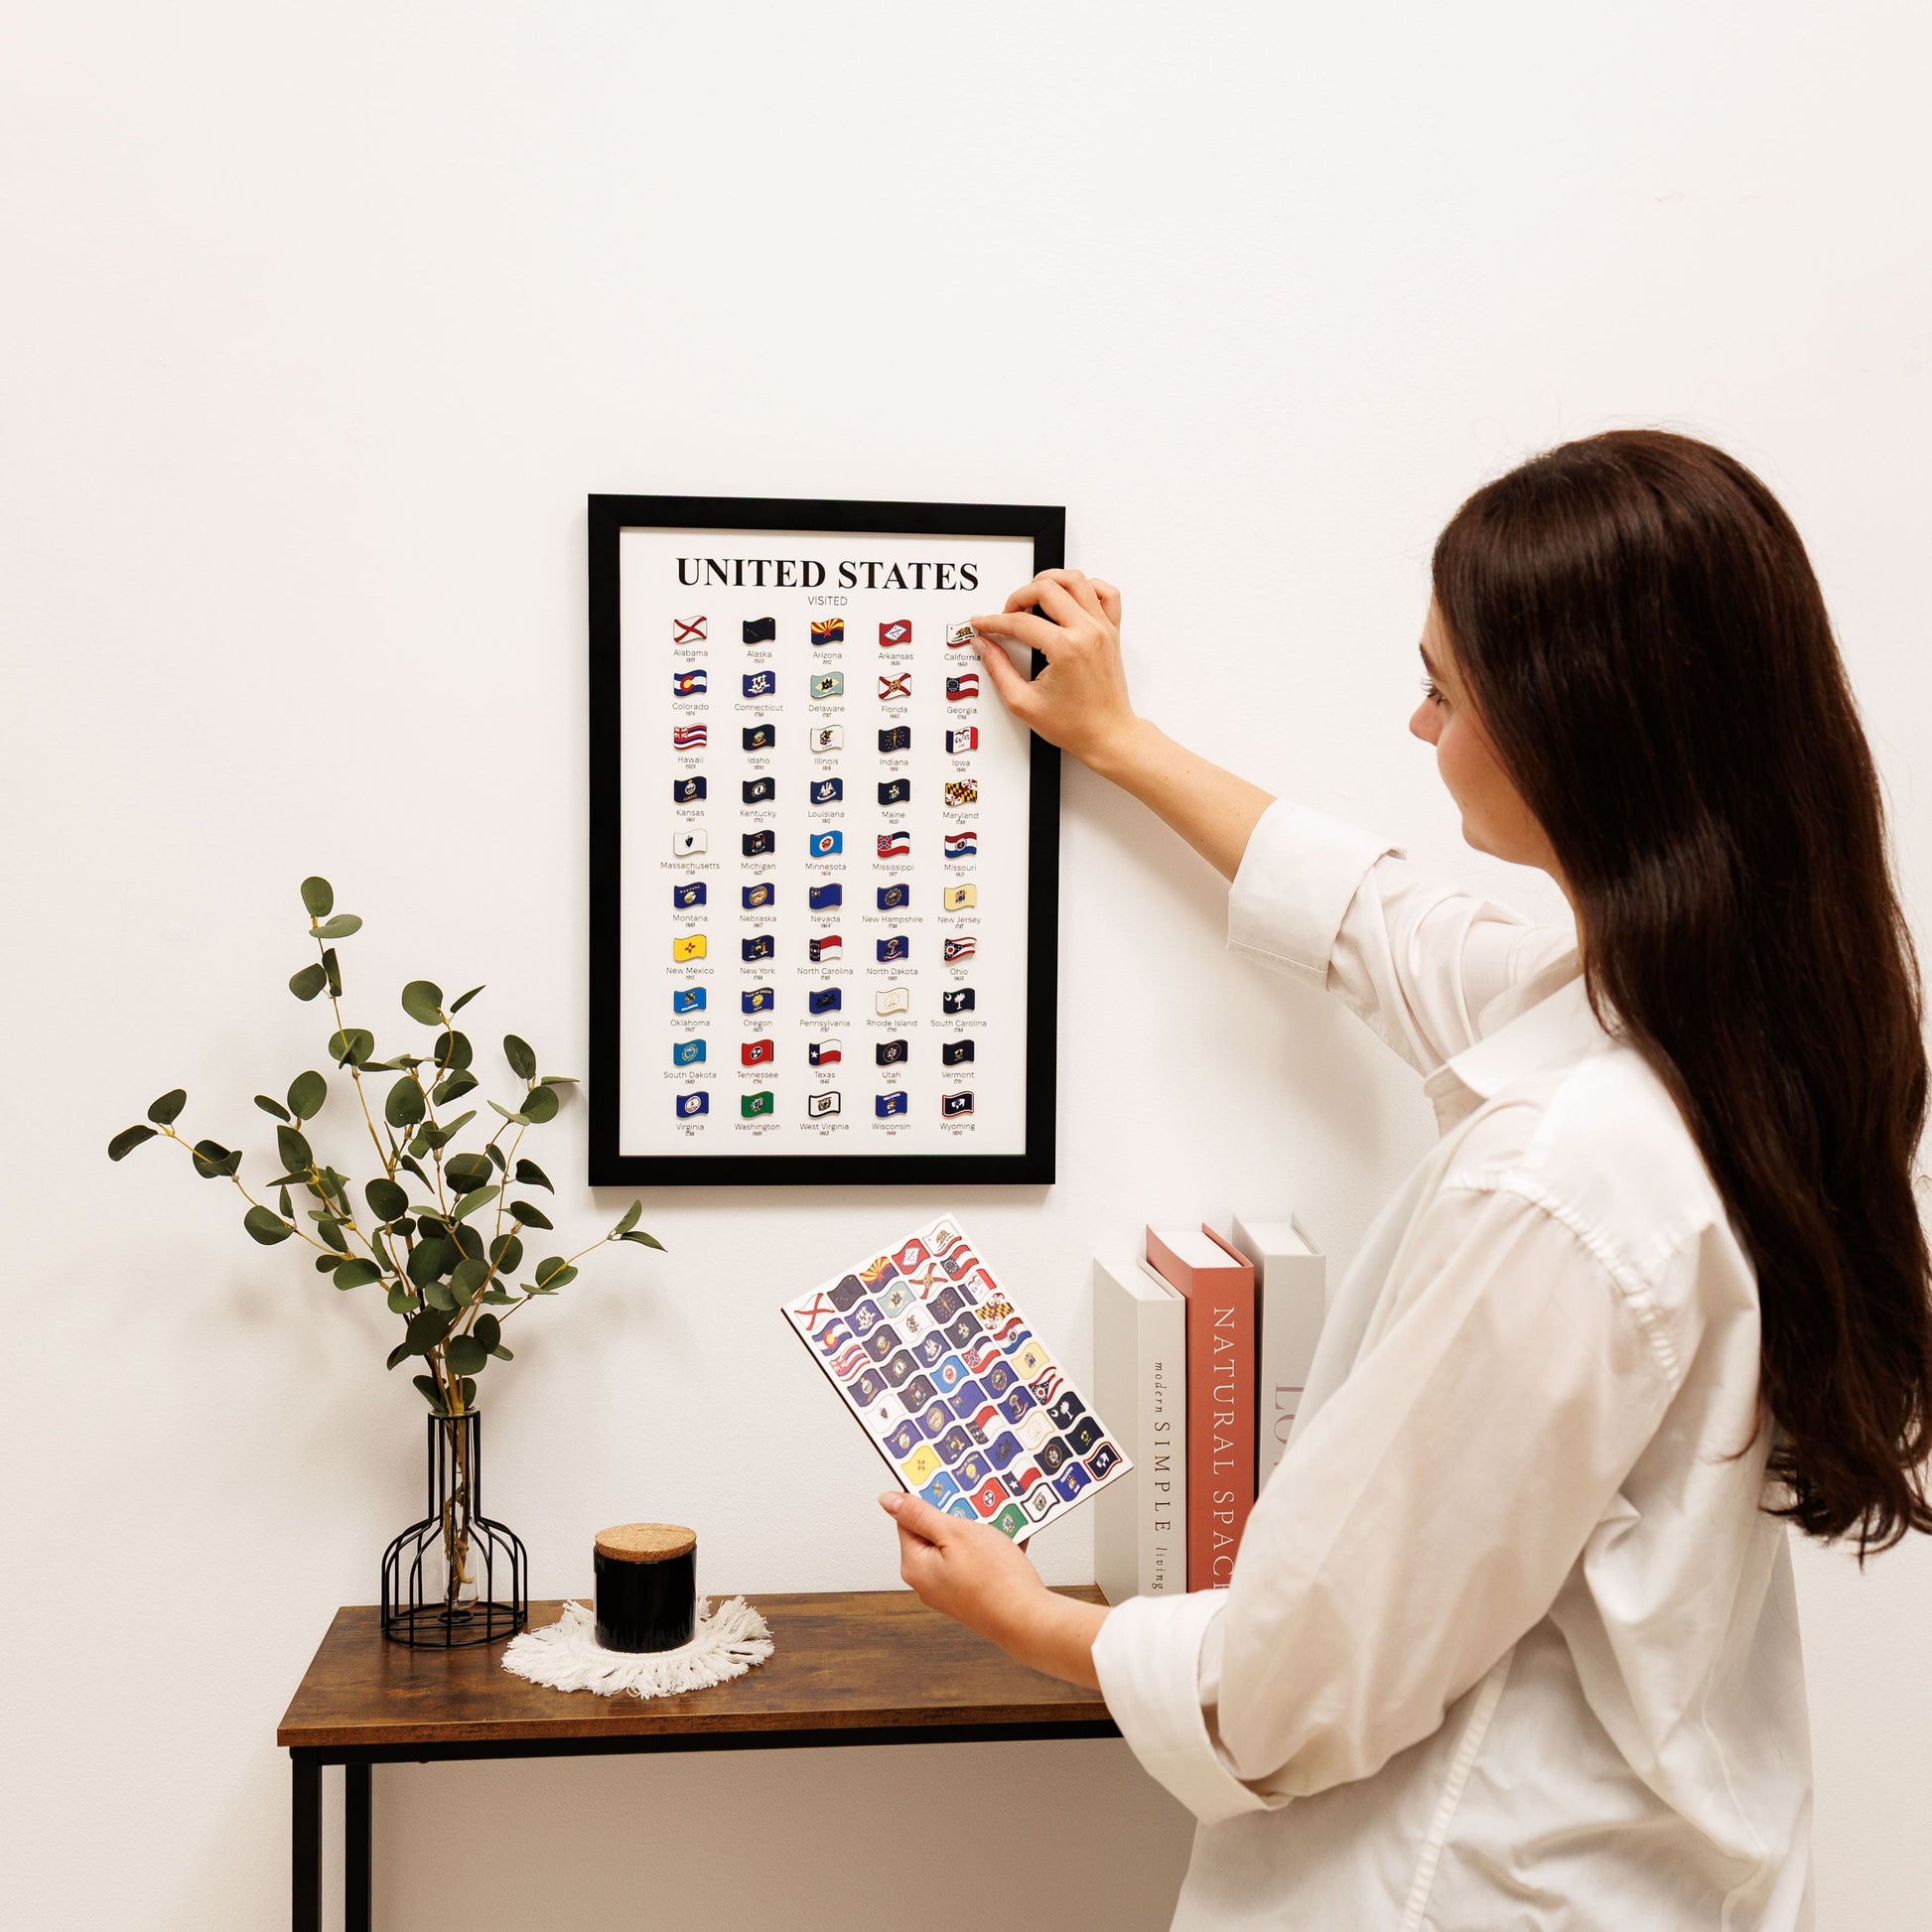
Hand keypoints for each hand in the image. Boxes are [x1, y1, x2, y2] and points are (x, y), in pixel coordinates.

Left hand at [880, 1491, 1107, 1687]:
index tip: (948, 1488)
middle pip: (934, 1534)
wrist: (1028, 1620)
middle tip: (976, 1505)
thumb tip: (888, 1500)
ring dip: (977, 1532)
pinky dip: (989, 1550)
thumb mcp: (955, 1533)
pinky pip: (974, 1562)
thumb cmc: (995, 1579)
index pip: (908, 1520)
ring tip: (997, 1525)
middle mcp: (927, 1582)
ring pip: (958, 1547)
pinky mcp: (970, 1596)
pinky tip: (1008, 1544)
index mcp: (914, 1566)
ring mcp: (949, 1592)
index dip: (929, 1501)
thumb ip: (919, 1515)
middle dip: (956, 1517)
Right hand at [968, 569, 1145, 777]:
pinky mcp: (1112, 631)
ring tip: (1033, 597)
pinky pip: (1106, 592)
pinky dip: (1087, 586)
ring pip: (1076, 579)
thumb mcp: (1023, 702)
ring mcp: (1103, 628)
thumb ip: (998, 669)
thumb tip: (984, 646)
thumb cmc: (1075, 725)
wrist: (1107, 735)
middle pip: (1046, 588)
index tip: (983, 625)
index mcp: (1066, 649)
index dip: (994, 622)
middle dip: (1018, 596)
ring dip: (1049, 581)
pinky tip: (1071, 597)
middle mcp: (1087, 632)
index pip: (1020, 621)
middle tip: (1007, 614)